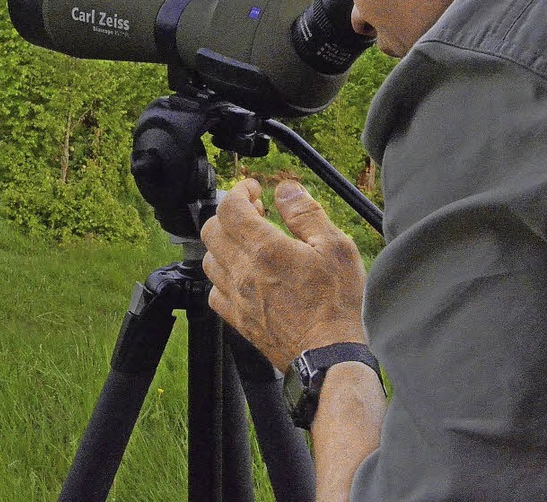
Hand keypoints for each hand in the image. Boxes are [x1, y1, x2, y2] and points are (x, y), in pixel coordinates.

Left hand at [200, 178, 366, 371]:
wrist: (330, 357)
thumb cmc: (337, 303)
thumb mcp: (335, 246)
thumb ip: (305, 213)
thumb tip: (286, 189)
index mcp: (264, 249)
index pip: (230, 208)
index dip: (240, 190)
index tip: (254, 189)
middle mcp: (242, 272)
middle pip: (212, 229)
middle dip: (230, 213)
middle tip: (255, 212)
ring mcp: (237, 298)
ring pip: (209, 259)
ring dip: (225, 242)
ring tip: (250, 241)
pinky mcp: (238, 320)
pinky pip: (214, 291)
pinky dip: (223, 275)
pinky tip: (244, 274)